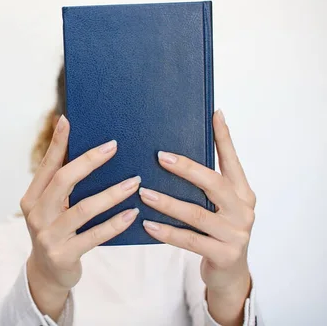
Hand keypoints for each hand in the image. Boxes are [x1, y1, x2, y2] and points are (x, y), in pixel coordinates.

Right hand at [20, 115, 140, 320]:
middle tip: (113, 146)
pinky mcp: (64, 255)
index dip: (57, 143)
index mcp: (32, 197)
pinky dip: (115, 223)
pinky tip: (132, 213)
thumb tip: (85, 149)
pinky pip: (94, 235)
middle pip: (63, 181)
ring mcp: (48, 236)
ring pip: (83, 208)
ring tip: (133, 182)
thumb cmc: (56, 231)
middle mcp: (36, 214)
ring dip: (111, 193)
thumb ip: (62, 184)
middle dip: (89, 161)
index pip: (46, 165)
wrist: (47, 275)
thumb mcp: (51, 208)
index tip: (68, 120)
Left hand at [139, 109, 254, 325]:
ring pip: (197, 214)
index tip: (214, 114)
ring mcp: (236, 234)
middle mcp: (243, 210)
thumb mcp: (217, 206)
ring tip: (144, 192)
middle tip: (159, 157)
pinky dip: (167, 231)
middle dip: (186, 168)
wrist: (230, 275)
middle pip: (213, 183)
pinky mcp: (224, 254)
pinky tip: (147, 224)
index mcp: (242, 192)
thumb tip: (173, 154)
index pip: (232, 160)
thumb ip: (205, 184)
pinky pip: (190, 240)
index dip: (224, 137)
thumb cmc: (217, 232)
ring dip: (168, 202)